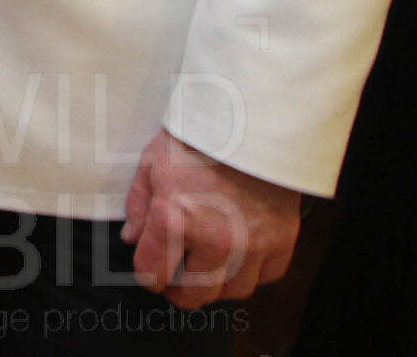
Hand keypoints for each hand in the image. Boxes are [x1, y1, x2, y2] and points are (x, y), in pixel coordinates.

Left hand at [121, 129, 300, 308]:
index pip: (153, 273)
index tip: (150, 272)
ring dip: (216, 284)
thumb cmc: (198, 138)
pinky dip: (251, 271)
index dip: (148, 275)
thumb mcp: (152, 163)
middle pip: (194, 295)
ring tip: (207, 266)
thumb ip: (140, 206)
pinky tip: (239, 253)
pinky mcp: (283, 242)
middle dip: (179, 290)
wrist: (252, 121)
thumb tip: (133, 239)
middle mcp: (216, 240)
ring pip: (232, 291)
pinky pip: (265, 277)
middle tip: (175, 279)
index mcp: (175, 219)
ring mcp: (253, 245)